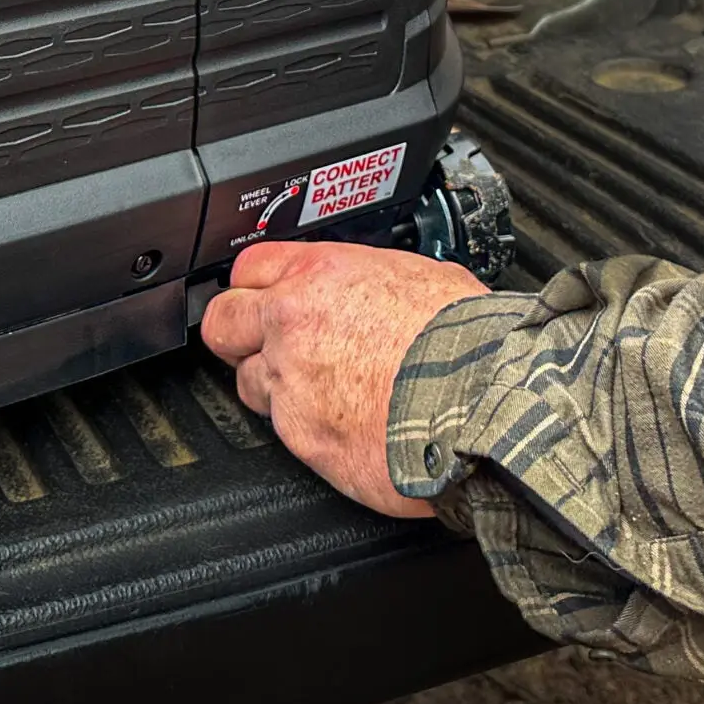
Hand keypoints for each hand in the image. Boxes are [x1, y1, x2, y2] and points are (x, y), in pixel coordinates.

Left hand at [200, 240, 487, 517]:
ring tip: (321, 392)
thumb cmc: (466, 340)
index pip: (250, 268)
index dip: (256, 286)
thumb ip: (373, 280)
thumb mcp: (420, 276)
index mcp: (323, 273)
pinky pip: (283, 429)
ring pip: (248, 381)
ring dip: (274, 386)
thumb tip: (376, 287)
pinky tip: (343, 424)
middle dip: (238, 335)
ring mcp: (291, 380)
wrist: (481, 400)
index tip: (263, 298)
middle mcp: (294, 321)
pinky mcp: (301, 435)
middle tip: (262, 345)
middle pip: (223, 322)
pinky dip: (307, 428)